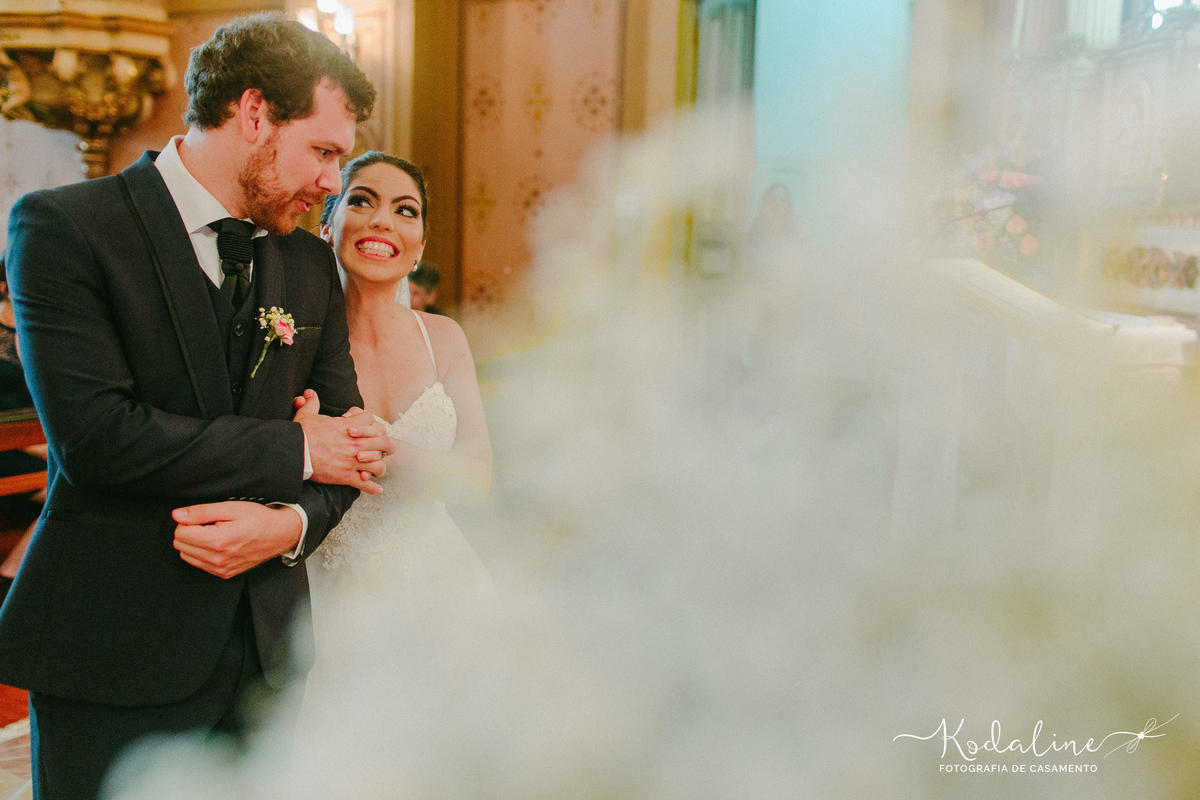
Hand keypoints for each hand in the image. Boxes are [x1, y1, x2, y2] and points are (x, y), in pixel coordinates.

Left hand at [172, 501, 302, 578]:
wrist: (280, 534)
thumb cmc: (259, 519)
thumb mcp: (230, 508)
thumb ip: (200, 512)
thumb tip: (177, 515)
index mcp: (217, 541)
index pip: (180, 533)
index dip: (190, 521)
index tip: (205, 518)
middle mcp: (217, 559)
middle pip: (180, 545)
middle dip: (191, 532)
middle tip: (211, 525)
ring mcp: (221, 569)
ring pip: (187, 556)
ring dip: (196, 544)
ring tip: (215, 534)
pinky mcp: (224, 574)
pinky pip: (199, 564)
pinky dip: (203, 553)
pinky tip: (219, 544)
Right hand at [292, 389, 394, 493]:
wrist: (295, 453)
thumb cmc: (301, 434)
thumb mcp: (307, 415)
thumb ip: (312, 403)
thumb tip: (309, 393)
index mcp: (350, 427)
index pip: (371, 420)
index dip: (369, 423)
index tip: (365, 427)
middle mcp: (355, 444)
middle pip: (383, 442)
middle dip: (385, 445)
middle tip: (385, 449)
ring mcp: (353, 461)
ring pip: (378, 465)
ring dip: (379, 468)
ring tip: (377, 470)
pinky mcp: (346, 476)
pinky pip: (365, 484)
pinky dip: (372, 488)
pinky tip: (378, 490)